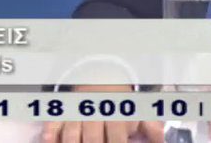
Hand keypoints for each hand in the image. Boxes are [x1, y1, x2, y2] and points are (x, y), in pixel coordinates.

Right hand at [40, 85, 164, 142]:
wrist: (103, 75)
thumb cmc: (122, 101)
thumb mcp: (139, 111)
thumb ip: (151, 128)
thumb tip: (162, 142)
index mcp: (116, 115)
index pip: (116, 139)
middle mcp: (95, 115)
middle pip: (92, 139)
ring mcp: (76, 114)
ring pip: (71, 136)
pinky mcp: (61, 114)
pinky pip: (52, 125)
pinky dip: (50, 136)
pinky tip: (49, 141)